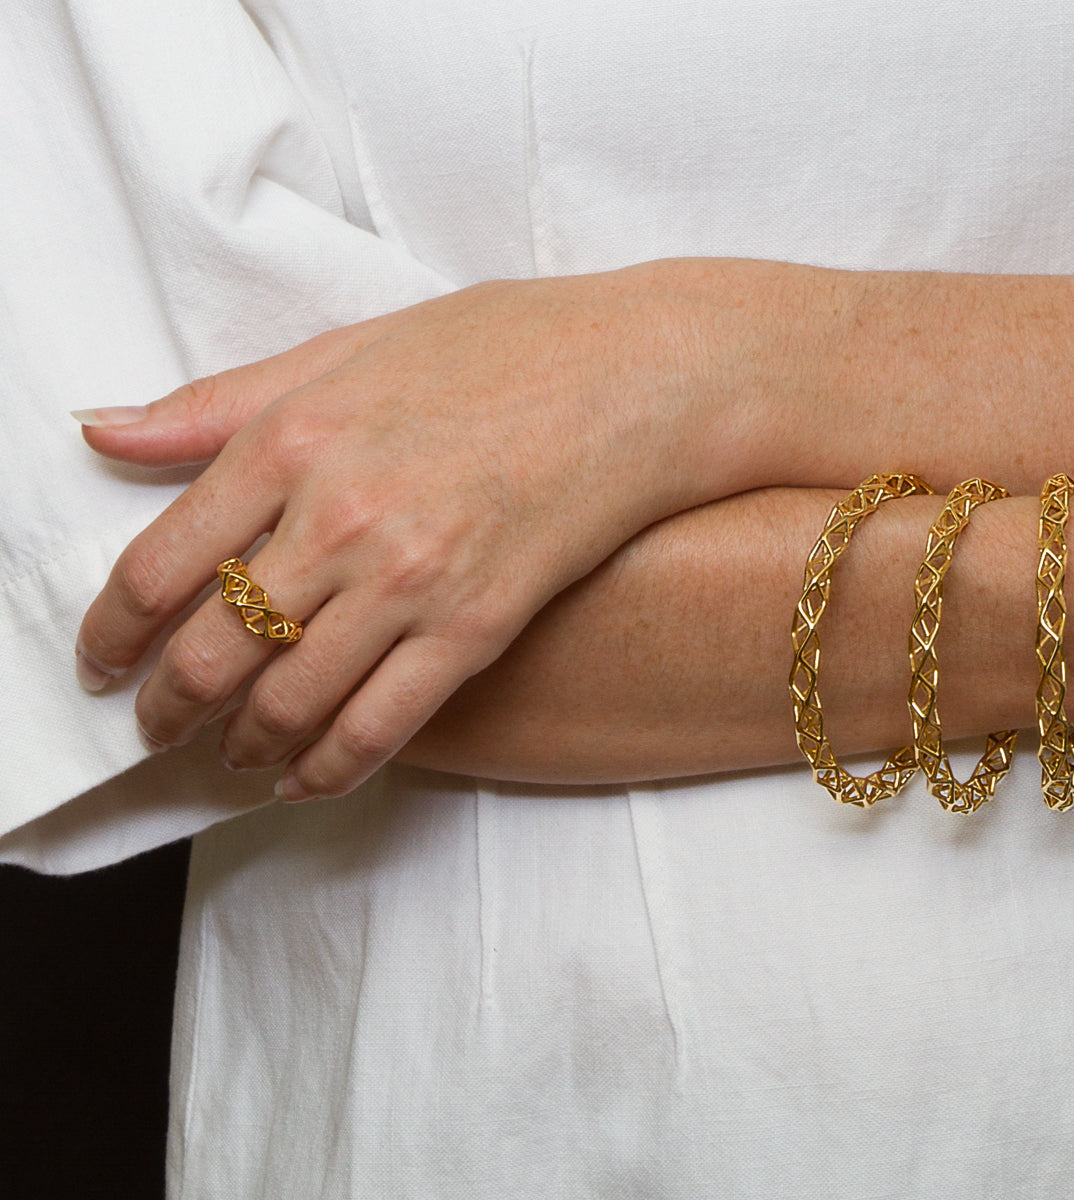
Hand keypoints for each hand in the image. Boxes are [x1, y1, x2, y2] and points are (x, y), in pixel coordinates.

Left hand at [74, 269, 733, 800]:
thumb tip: (104, 430)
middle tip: (154, 725)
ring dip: (239, 746)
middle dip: (166, 707)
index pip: (159, 566)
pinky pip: (380, 726)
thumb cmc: (500, 348)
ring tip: (226, 756)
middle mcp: (339, 518)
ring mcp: (411, 580)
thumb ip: (219, 403)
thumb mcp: (347, 350)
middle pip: (212, 650)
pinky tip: (303, 779)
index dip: (111, 634)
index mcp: (293, 439)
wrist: (635, 378)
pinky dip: (327, 769)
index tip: (100, 662)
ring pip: (288, 702)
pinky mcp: (478, 628)